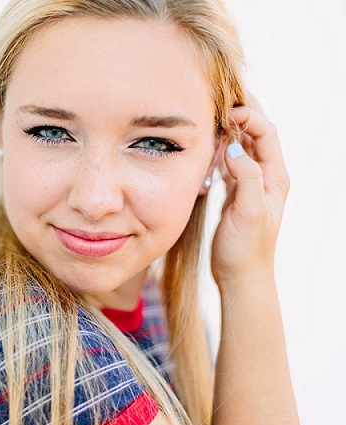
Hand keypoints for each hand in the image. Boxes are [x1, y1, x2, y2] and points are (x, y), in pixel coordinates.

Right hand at [210, 96, 289, 286]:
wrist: (241, 276)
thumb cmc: (246, 248)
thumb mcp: (248, 212)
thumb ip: (245, 177)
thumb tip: (234, 147)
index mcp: (274, 177)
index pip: (266, 133)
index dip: (249, 115)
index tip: (226, 108)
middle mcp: (266, 176)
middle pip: (257, 133)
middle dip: (242, 111)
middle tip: (221, 93)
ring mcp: (252, 183)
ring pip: (243, 144)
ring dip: (230, 127)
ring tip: (211, 111)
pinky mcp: (237, 192)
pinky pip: (230, 160)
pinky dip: (220, 146)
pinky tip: (206, 142)